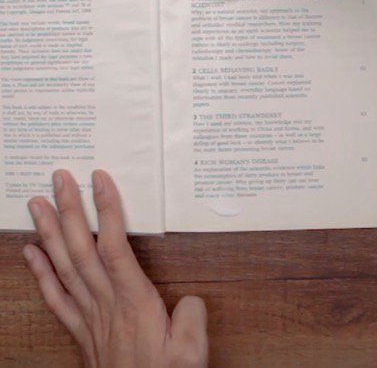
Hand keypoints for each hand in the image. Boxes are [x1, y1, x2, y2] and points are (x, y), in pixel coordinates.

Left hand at [23, 170, 208, 366]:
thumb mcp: (192, 351)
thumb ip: (191, 315)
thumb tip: (186, 297)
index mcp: (133, 302)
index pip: (115, 248)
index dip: (107, 212)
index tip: (100, 181)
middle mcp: (105, 304)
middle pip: (82, 249)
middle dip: (69, 211)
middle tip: (58, 179)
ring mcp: (89, 317)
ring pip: (64, 267)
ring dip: (50, 233)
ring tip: (37, 205)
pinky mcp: (81, 330)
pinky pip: (55, 297)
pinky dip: (40, 273)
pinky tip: (31, 252)